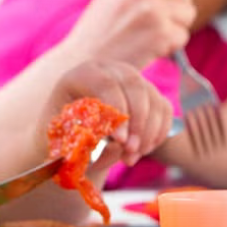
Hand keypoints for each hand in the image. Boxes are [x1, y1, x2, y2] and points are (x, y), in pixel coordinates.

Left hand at [45, 60, 172, 168]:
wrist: (72, 127)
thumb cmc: (63, 130)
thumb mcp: (63, 133)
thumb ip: (82, 137)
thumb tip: (112, 147)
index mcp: (84, 74)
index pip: (106, 84)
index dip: (117, 111)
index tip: (119, 140)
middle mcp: (111, 70)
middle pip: (135, 87)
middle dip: (137, 122)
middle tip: (130, 150)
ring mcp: (133, 80)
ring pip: (153, 100)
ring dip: (147, 132)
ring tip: (131, 157)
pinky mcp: (149, 93)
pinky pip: (163, 110)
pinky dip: (157, 133)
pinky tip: (141, 151)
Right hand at [63, 0, 195, 68]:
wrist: (82, 62)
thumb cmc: (99, 29)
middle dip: (174, 7)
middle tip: (147, 21)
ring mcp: (152, 11)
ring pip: (188, 13)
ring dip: (173, 27)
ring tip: (145, 34)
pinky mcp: (160, 34)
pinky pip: (182, 36)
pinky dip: (168, 45)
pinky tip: (146, 48)